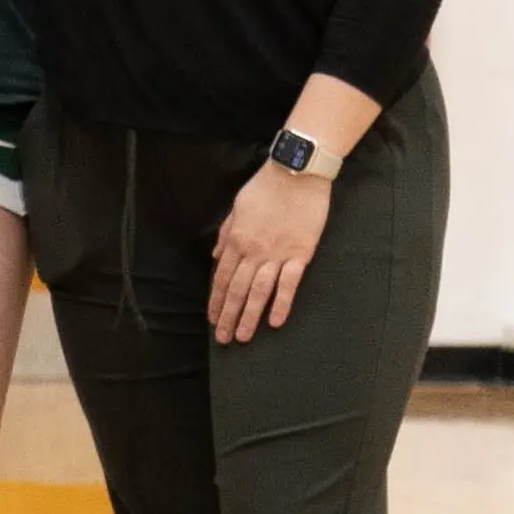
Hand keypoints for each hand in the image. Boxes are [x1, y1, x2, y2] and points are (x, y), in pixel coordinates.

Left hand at [211, 163, 335, 342]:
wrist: (295, 174)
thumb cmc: (264, 188)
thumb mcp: (236, 208)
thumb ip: (226, 234)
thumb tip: (216, 255)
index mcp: (235, 241)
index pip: (221, 278)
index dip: (216, 300)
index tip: (212, 319)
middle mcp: (252, 251)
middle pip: (236, 290)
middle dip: (228, 316)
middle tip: (223, 339)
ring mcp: (277, 254)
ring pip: (258, 292)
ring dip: (249, 316)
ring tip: (243, 337)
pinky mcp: (300, 254)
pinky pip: (289, 284)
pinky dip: (281, 304)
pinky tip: (275, 322)